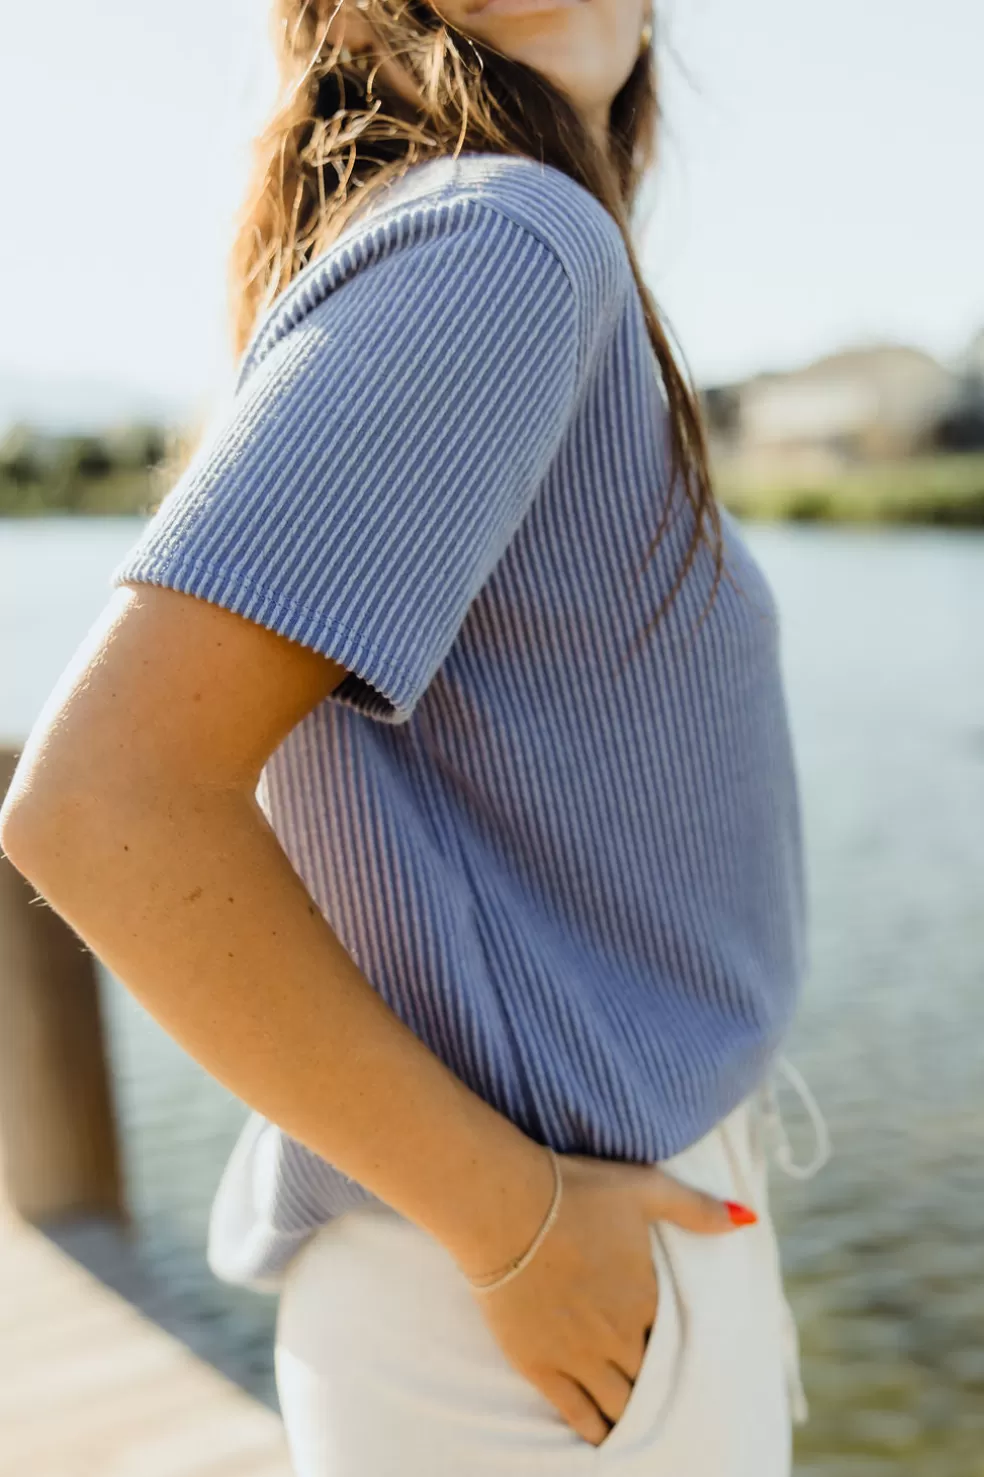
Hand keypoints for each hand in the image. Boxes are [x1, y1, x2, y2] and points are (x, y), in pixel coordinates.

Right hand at [462, 1150, 752, 1447]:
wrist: (504, 1206)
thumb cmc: (575, 1190)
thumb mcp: (644, 1188)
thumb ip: (695, 1207)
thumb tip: (747, 1218)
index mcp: (647, 1297)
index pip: (676, 1342)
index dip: (676, 1349)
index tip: (677, 1354)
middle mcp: (619, 1335)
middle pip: (651, 1380)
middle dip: (656, 1386)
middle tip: (660, 1392)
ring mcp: (579, 1355)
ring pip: (619, 1405)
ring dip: (631, 1413)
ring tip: (636, 1420)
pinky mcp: (540, 1366)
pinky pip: (577, 1415)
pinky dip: (594, 1430)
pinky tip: (602, 1436)